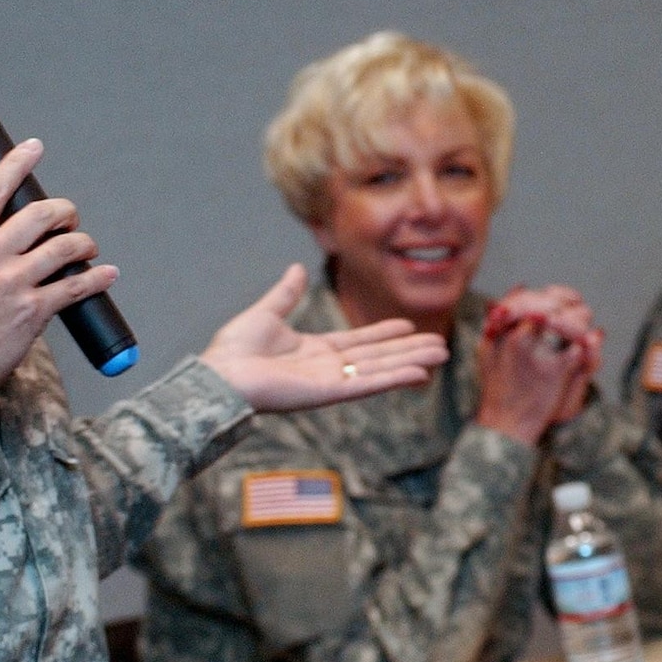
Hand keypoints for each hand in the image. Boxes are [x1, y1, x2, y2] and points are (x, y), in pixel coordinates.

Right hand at [0, 139, 117, 399]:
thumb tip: (12, 231)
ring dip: (83, 243)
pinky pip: (75, 287)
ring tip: (87, 248)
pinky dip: (97, 278)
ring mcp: (11, 284)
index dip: (17, 165)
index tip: (34, 148)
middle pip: (39, 214)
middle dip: (64, 211)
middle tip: (69, 218)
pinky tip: (107, 274)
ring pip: (63, 248)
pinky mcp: (32, 312)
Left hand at [199, 264, 446, 411]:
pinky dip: (393, 379)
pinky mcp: (328, 393)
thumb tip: (296, 268)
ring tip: (440, 356)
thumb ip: (286, 294)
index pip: (358, 342)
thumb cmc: (234, 350)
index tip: (408, 326)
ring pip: (379, 370)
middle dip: (407, 350)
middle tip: (439, 345)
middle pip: (377, 357)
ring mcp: (330, 382)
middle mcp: (326, 368)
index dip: (384, 334)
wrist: (220, 373)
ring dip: (410, 363)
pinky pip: (367, 384)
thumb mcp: (266, 313)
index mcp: (313, 350)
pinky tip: (418, 373)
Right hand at [475, 284, 604, 441]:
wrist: (506, 422)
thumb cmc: (496, 386)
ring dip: (578, 320)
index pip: (529, 295)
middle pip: (552, 304)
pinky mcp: (558, 370)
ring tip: (580, 326)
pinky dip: (586, 343)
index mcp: (503, 329)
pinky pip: (579, 346)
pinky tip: (585, 344)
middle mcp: (520, 337)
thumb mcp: (488, 348)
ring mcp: (539, 353)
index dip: (548, 294)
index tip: (555, 296)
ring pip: (569, 321)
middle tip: (574, 305)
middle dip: (566, 301)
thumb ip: (501, 317)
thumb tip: (520, 286)